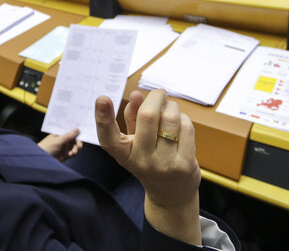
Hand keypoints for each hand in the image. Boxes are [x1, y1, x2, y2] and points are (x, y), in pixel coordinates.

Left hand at [38, 128, 82, 161]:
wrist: (41, 160)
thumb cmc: (46, 148)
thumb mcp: (57, 141)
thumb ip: (68, 136)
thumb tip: (77, 129)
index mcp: (61, 133)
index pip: (71, 130)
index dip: (77, 131)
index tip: (83, 133)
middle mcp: (64, 139)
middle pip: (75, 139)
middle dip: (79, 142)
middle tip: (79, 146)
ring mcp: (65, 146)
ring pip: (76, 146)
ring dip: (76, 149)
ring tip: (73, 153)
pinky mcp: (66, 154)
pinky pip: (74, 152)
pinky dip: (74, 153)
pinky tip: (70, 155)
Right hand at [96, 90, 199, 211]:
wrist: (171, 195)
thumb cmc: (150, 160)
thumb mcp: (134, 142)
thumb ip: (132, 117)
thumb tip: (136, 95)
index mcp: (124, 155)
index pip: (109, 139)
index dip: (103, 118)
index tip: (102, 99)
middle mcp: (142, 160)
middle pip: (147, 116)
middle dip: (156, 97)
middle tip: (160, 94)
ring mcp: (164, 164)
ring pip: (170, 118)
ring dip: (171, 106)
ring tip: (170, 109)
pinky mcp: (185, 164)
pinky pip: (186, 127)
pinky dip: (183, 119)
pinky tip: (180, 125)